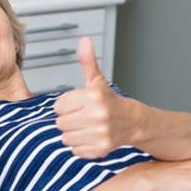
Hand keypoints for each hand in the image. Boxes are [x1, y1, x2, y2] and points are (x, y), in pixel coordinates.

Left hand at [54, 37, 131, 158]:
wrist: (132, 122)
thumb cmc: (110, 101)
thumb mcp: (97, 80)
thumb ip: (87, 61)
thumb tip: (84, 41)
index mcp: (94, 97)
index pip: (59, 106)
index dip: (66, 105)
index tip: (76, 105)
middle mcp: (98, 116)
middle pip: (60, 123)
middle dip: (68, 119)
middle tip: (81, 116)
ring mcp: (100, 134)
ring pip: (66, 138)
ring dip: (73, 133)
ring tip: (85, 126)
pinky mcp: (100, 149)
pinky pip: (75, 150)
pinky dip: (80, 146)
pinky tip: (90, 137)